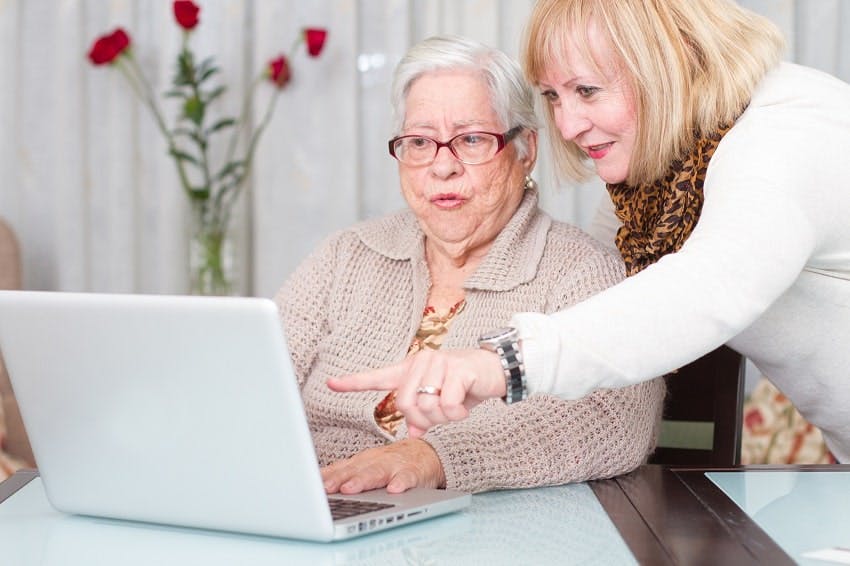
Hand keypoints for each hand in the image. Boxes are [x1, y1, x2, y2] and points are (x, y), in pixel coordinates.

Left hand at [320, 439, 445, 493]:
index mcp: (362, 461)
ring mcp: (395, 465)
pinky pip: (408, 477)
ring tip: (350, 489)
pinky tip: (394, 489)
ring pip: (377, 472)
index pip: (341, 468)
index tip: (310, 485)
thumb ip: (343, 473)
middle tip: (325, 488)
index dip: (326, 477)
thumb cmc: (390, 463)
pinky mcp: (415, 472)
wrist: (426, 453)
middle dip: (339, 479)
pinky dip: (401, 482)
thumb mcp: (366, 466)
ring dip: (363, 480)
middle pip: (355, 470)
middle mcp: (376, 461)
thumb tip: (314, 482)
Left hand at [327, 348, 505, 436]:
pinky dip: (456, 414)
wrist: (496, 369)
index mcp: (411, 369)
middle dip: (423, 420)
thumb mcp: (440, 401)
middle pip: (405, 405)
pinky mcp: (457, 369)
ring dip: (443, 418)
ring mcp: (438, 362)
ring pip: (427, 407)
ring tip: (455, 407)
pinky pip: (447, 406)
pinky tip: (465, 405)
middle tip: (441, 416)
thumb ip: (423, 415)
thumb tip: (414, 433)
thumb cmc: (465, 385)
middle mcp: (421, 361)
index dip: (353, 382)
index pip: (377, 377)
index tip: (331, 383)